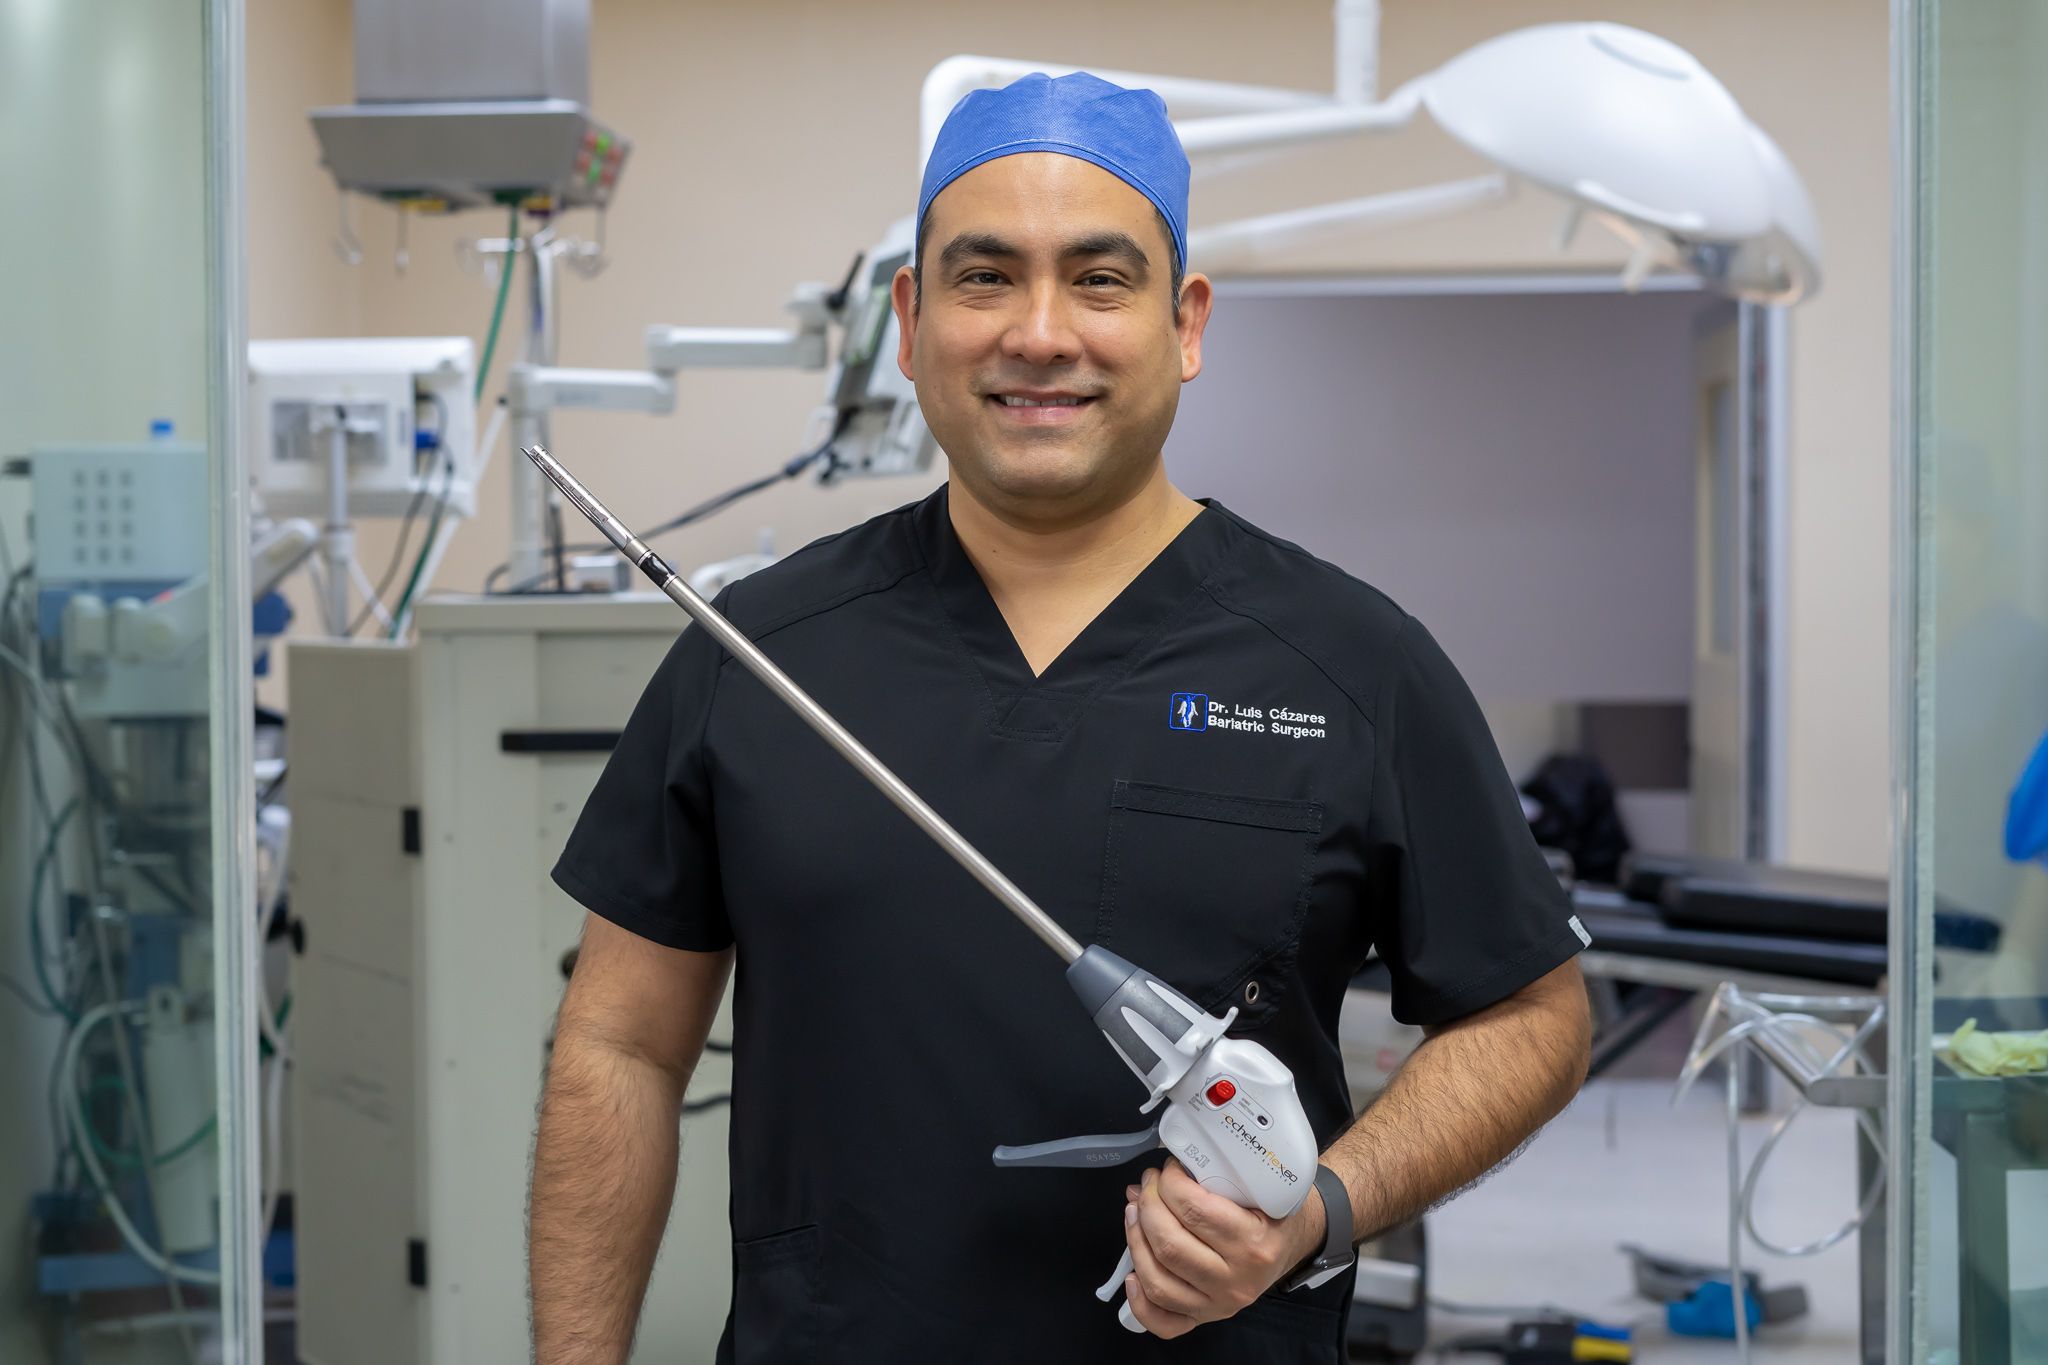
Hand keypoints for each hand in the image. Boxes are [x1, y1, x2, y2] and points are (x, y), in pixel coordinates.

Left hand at [1119, 1160, 1325, 1337]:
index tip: (1168, 1169)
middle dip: (1148, 1206)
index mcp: (1253, 1243)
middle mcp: (1236, 1280)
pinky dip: (1140, 1301)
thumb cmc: (1274, 1212)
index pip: (1194, 1209)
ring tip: (1136, 1213)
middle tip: (1149, 1186)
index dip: (1170, 1183)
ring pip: (1159, 1280)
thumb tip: (1155, 1179)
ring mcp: (1219, 1304)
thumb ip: (1213, 1179)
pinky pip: (1164, 1322)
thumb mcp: (1258, 1188)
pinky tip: (1133, 1273)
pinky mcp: (1205, 1317)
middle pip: (1170, 1245)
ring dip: (1136, 1240)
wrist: (1296, 1244)